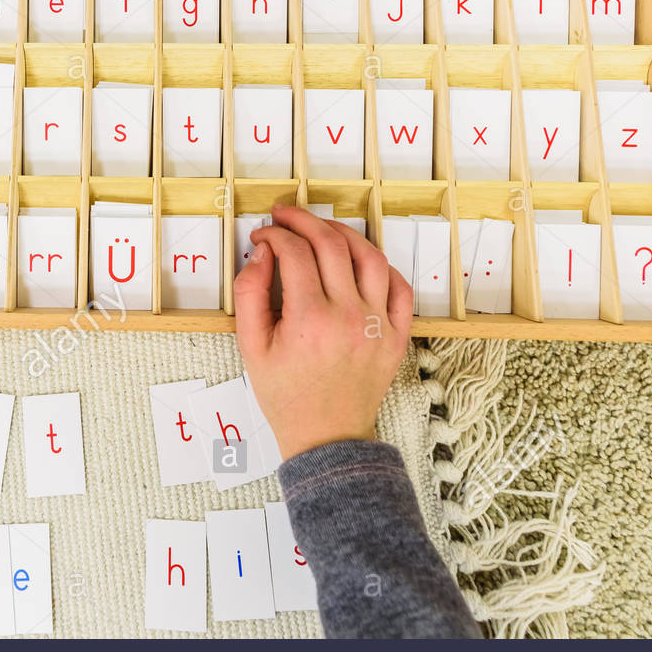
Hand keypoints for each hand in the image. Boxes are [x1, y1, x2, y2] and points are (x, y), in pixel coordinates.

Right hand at [234, 204, 413, 460]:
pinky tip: (360, 260)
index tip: (262, 236)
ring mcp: (379, 325)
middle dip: (304, 221)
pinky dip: (382, 266)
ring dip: (343, 234)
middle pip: (331, 244)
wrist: (326, 436)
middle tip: (286, 215)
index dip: (274, 235)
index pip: (294, 252)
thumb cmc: (286, 395)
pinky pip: (400, 287)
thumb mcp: (252, 348)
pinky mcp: (398, 336)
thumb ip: (251, 295)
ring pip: (369, 257)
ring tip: (322, 229)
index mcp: (310, 319)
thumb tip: (262, 253)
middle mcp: (349, 316)